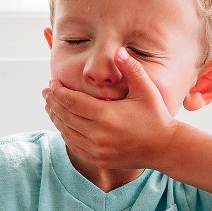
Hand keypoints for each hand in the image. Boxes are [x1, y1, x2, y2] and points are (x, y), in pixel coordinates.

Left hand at [43, 48, 179, 169]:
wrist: (165, 148)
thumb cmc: (156, 116)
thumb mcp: (146, 89)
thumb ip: (131, 68)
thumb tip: (118, 50)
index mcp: (106, 115)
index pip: (71, 101)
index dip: (59, 91)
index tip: (52, 82)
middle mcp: (98, 134)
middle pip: (65, 116)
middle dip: (53, 102)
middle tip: (46, 92)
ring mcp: (97, 149)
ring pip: (67, 132)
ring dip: (56, 118)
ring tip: (50, 106)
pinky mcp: (98, 159)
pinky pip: (74, 145)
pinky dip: (66, 133)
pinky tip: (63, 124)